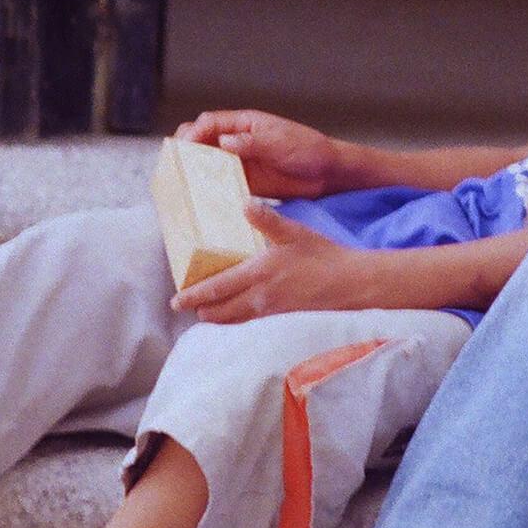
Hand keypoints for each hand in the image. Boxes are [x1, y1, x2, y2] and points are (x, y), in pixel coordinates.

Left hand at [169, 203, 366, 322]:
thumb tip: (244, 203)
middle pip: (220, 311)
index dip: (194, 296)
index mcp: (259, 273)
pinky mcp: (282, 318)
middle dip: (201, 310)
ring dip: (217, 317)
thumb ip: (267, 220)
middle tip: (187, 306)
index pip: (217, 289)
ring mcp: (271, 311)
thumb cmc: (324, 256)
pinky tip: (238, 315)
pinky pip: (251, 323)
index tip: (176, 300)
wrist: (351, 284)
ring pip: (234, 320)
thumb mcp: (294, 232)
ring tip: (207, 312)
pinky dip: (237, 320)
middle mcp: (260, 297)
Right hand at [173, 109, 342, 198]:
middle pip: (201, 140)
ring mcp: (239, 162)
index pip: (210, 123)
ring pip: (206, 162)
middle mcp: (237, 141)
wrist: (326, 173)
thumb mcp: (280, 142)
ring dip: (192, 170)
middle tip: (175, 165)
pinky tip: (200, 197)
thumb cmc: (307, 149)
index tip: (185, 146)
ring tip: (179, 182)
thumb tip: (224, 140)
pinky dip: (207, 188)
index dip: (194, 133)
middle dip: (185, 149)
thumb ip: (252, 142)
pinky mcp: (244, 182)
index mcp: (244, 124)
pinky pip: (220, 183)